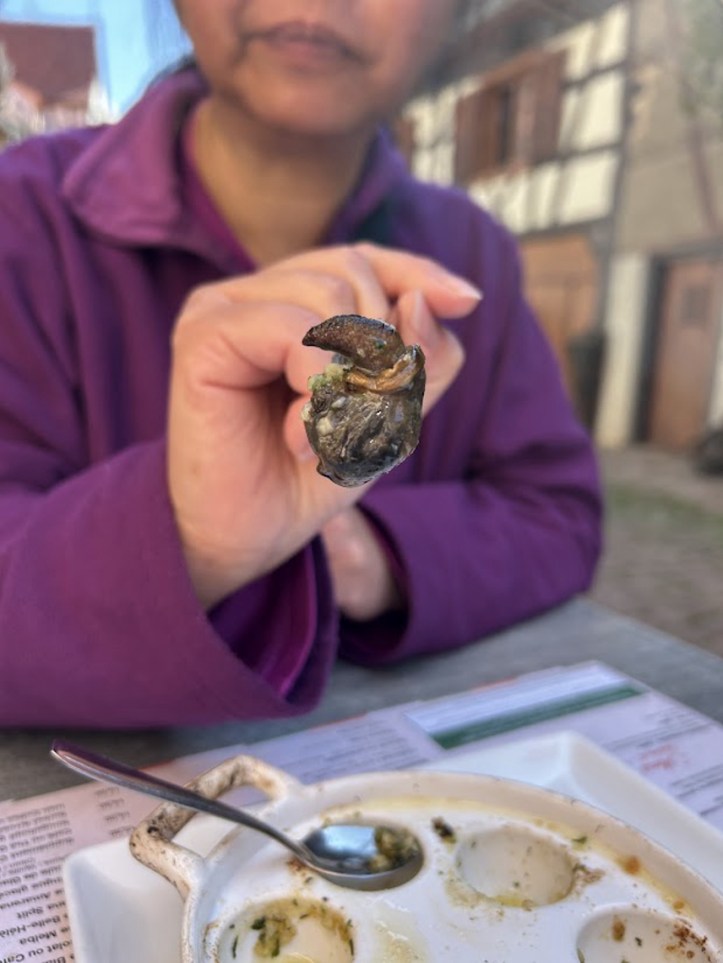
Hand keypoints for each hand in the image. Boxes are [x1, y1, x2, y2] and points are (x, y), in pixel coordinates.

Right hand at [167, 243, 476, 606]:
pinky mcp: (203, 334)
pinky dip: (318, 387)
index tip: (467, 301)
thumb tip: (423, 300)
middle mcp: (254, 293)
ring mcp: (223, 307)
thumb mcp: (389, 414)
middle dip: (383, 351)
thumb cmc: (305, 476)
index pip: (365, 259)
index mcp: (290, 301)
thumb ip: (420, 358)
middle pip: (355, 272)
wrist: (245, 538)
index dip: (418, 273)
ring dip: (349, 379)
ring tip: (321, 436)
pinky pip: (293, 330)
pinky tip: (300, 438)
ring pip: (330, 296)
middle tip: (357, 423)